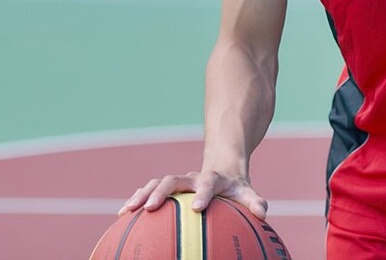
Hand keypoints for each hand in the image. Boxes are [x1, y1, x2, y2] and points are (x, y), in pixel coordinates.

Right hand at [120, 170, 267, 219]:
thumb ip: (255, 201)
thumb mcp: (247, 193)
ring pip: (156, 183)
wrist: (221, 170)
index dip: (203, 194)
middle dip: (162, 193)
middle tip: (150, 209)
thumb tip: (263, 214)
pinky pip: (148, 191)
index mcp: (212, 179)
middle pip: (174, 179)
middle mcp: (191, 177)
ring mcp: (177, 181)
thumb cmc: (234, 189)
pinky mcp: (166, 187)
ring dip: (141, 195)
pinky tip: (122, 215)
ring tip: (128, 210)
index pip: (207, 183)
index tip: (197, 208)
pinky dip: (135, 200)